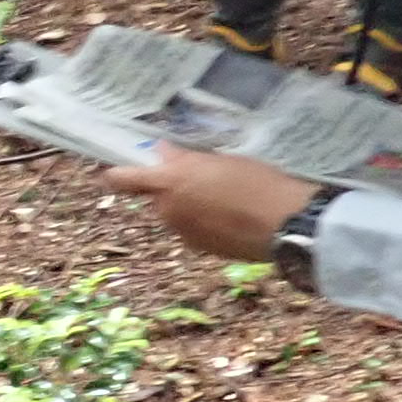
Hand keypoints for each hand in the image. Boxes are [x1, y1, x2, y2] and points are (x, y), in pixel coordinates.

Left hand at [103, 146, 322, 264]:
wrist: (287, 225)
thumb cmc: (256, 183)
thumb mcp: (221, 161)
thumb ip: (186, 159)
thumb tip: (161, 152)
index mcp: (169, 183)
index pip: (123, 179)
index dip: (117, 174)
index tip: (114, 170)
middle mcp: (168, 211)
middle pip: (158, 197)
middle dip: (172, 189)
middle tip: (204, 177)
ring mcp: (184, 233)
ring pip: (177, 214)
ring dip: (190, 206)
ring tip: (226, 196)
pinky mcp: (201, 249)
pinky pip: (194, 230)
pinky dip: (205, 223)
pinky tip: (233, 216)